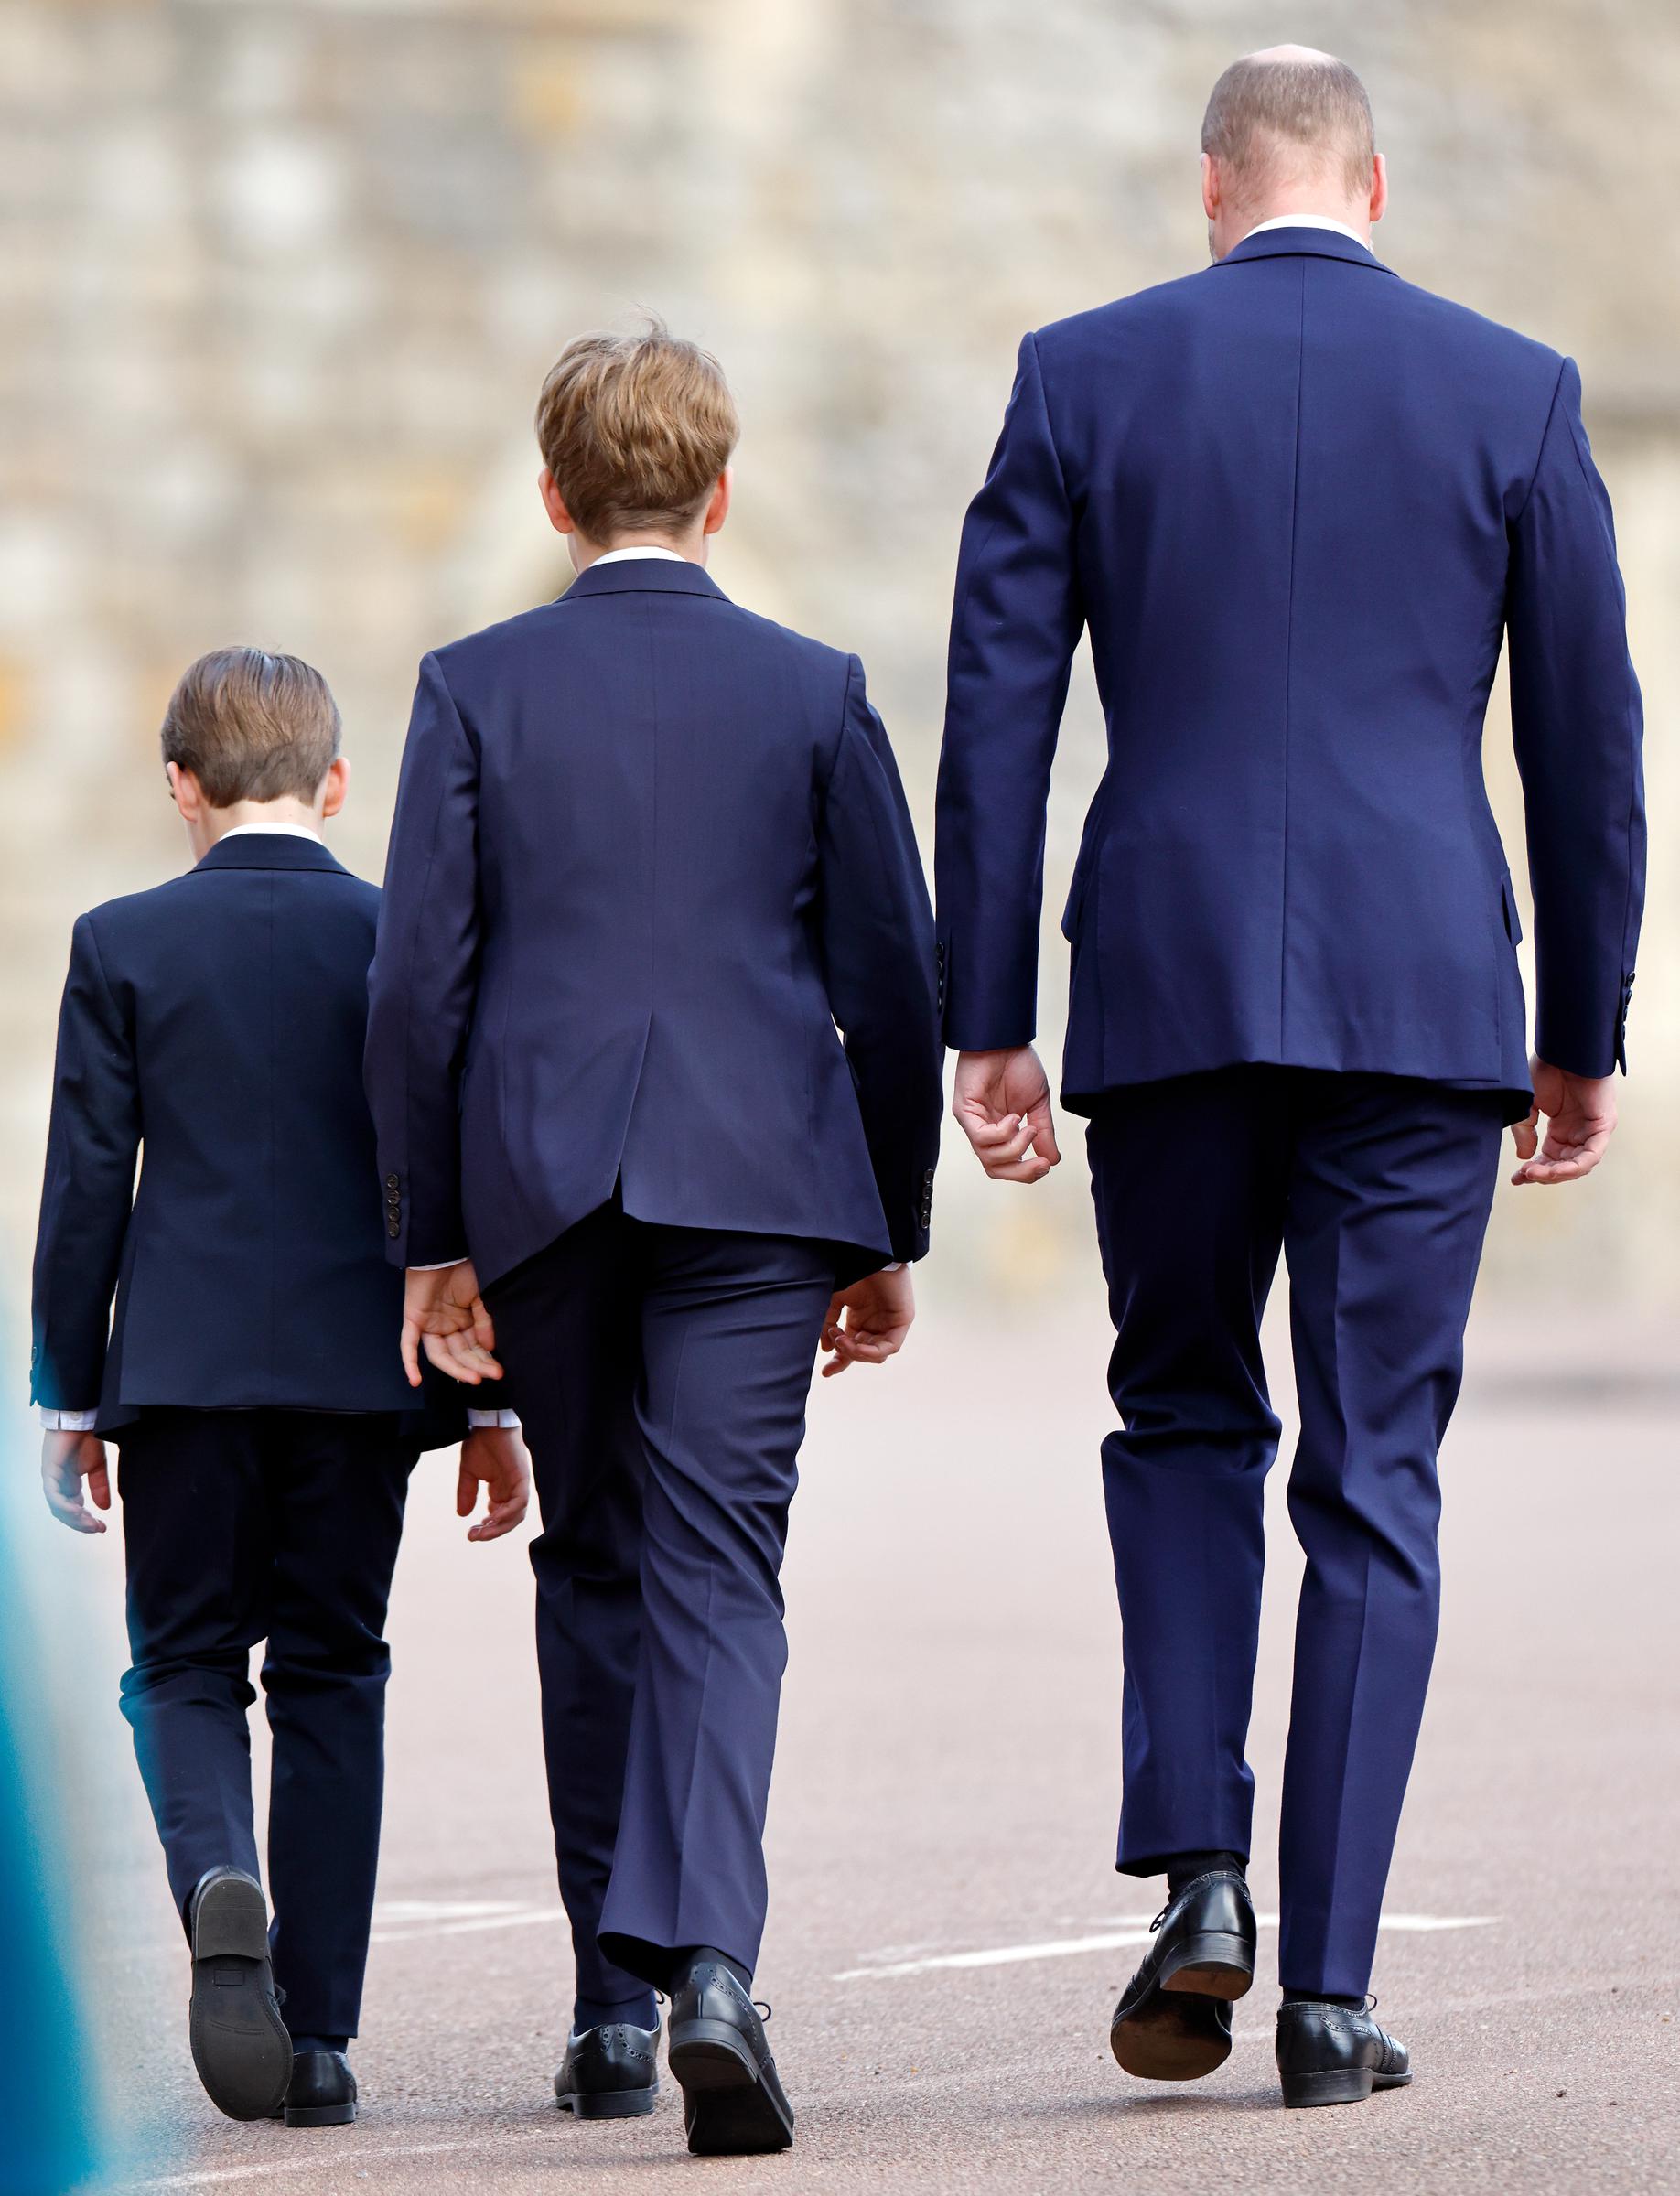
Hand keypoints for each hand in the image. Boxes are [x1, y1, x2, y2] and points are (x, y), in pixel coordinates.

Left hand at [42, 1431, 110, 1533]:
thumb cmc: (87, 1438)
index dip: (85, 1521)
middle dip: (81, 1523)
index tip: (102, 1527)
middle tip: (97, 1528)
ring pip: (58, 1508)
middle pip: (64, 1512)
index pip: (73, 1509)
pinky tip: (79, 1511)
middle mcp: (58, 1484)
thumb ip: (99, 1487)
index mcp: (68, 1484)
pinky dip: (65, 1506)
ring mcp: (52, 1479)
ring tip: (90, 1523)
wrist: (81, 1418)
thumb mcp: (98, 1467)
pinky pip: (54, 1496)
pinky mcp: (49, 1472)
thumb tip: (105, 1508)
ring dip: (74, 1518)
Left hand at [401, 1262, 502, 1386]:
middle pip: (460, 1354)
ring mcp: (429, 1324)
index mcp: (464, 1320)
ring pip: (440, 1355)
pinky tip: (415, 1381)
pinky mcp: (413, 1319)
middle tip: (493, 1374)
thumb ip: (484, 1321)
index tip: (499, 1369)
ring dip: (456, 1368)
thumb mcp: (482, 1295)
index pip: (474, 1348)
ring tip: (473, 1377)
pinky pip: (409, 1345)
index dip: (485, 1359)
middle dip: (476, 1365)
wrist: (443, 1248)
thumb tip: (489, 1347)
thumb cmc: (464, 1267)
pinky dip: (410, 1363)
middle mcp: (447, 1326)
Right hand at [456, 1425, 530, 1541]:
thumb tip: (462, 1515)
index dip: (488, 1528)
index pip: (500, 1516)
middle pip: (509, 1520)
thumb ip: (467, 1493)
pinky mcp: (522, 1477)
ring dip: (499, 1526)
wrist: (487, 1423)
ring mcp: (519, 1484)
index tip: (471, 1533)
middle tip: (474, 1537)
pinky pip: (520, 1501)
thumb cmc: (480, 1443)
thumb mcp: (468, 1473)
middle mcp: (512, 1489)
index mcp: (501, 1489)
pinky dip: (508, 1512)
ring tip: (481, 1530)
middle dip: (492, 1532)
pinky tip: (492, 1517)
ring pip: (516, 1515)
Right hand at [820, 1264, 915, 1376]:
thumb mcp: (834, 1299)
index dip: (839, 1362)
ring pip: (875, 1354)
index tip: (825, 1373)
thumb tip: (826, 1348)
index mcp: (859, 1321)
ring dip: (856, 1352)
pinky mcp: (902, 1321)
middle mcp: (875, 1325)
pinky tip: (858, 1346)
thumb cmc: (853, 1271)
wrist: (870, 1254)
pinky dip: (872, 1351)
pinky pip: (889, 1347)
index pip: (850, 1349)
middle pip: (862, 1354)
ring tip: (842, 1339)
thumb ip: (828, 1323)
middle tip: (834, 1344)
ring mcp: (889, 1324)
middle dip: (846, 1354)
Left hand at [951, 1046, 1060, 1182]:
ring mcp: (972, 1122)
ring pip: (988, 1157)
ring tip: (1029, 1129)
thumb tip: (1052, 1160)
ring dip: (1015, 1149)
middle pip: (994, 1168)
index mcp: (1000, 1130)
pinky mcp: (964, 1111)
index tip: (1047, 1163)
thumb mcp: (1037, 1103)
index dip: (1027, 1171)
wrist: (1005, 1038)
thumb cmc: (1017, 1064)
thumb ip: (1043, 1132)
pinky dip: (1002, 1133)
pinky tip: (1014, 1118)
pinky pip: (981, 1137)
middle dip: (1021, 1172)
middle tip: (1041, 1163)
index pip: (1007, 1165)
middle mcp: (984, 1129)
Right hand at [1510, 1056, 1617, 1184]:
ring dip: (1557, 1173)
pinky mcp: (1604, 1125)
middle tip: (1525, 1174)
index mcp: (1562, 1128)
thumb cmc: (1547, 1068)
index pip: (1550, 1159)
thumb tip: (1525, 1157)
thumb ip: (1524, 1131)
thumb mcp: (1527, 1105)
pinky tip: (1556, 1170)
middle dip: (1543, 1174)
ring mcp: (1592, 1129)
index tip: (1516, 1178)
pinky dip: (1575, 1166)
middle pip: (1564, 1166)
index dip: (1534, 1171)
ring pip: (1579, 1165)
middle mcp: (1578, 1132)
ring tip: (1535, 1172)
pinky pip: (1592, 1154)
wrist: (1563, 1048)